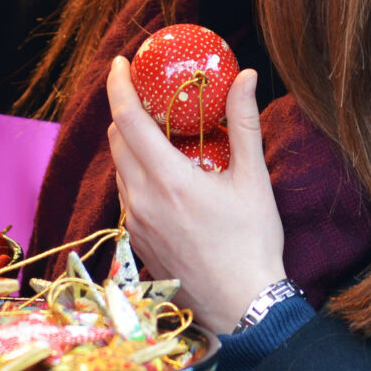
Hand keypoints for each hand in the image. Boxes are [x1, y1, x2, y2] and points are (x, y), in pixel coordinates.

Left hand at [105, 57, 286, 334]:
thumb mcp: (254, 180)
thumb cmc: (253, 244)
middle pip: (117, 141)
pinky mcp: (137, 241)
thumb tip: (247, 77)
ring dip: (131, 145)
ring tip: (161, 135)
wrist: (242, 308)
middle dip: (126, 111)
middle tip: (150, 96)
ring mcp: (136, 223)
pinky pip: (127, 195)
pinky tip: (166, 176)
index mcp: (169, 180)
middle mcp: (143, 200)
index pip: (128, 119)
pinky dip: (138, 174)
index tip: (121, 62)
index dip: (118, 85)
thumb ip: (244, 123)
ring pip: (120, 169)